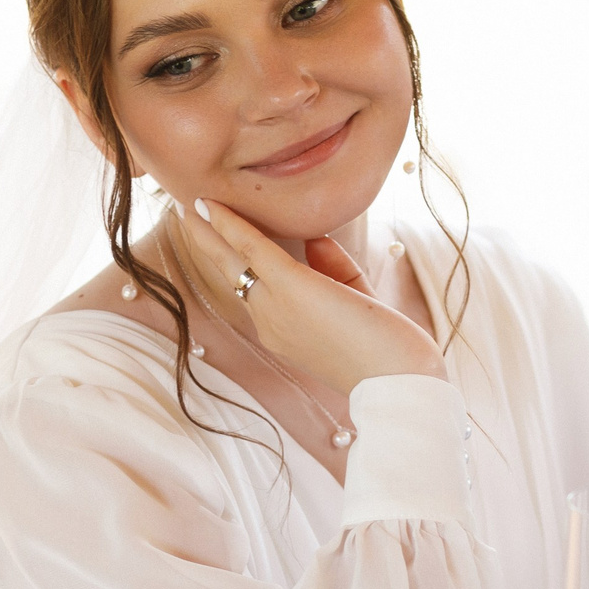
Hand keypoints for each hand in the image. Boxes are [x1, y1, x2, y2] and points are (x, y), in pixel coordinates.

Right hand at [180, 198, 444, 394]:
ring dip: (211, 228)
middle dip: (208, 244)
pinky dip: (230, 224)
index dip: (235, 263)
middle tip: (189, 216)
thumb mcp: (356, 304)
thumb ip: (336, 270)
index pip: (254, 290)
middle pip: (231, 275)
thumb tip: (315, 240)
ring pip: (232, 259)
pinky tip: (214, 206)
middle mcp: (269, 322)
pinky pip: (251, 248)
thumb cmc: (387, 350)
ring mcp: (275, 307)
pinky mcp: (291, 288)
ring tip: (194, 205)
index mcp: (283, 332)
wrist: (399, 383)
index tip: (220, 241)